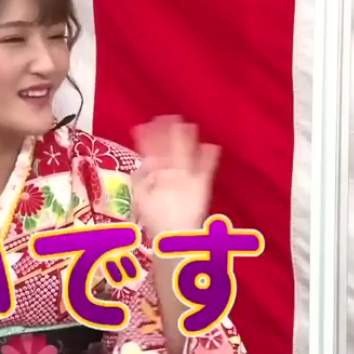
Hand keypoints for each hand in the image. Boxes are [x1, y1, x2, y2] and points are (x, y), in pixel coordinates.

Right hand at [131, 116, 220, 236]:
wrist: (174, 236)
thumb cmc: (157, 220)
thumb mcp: (140, 199)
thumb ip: (139, 180)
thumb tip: (141, 164)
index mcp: (155, 175)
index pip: (150, 151)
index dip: (147, 137)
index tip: (143, 125)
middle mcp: (171, 172)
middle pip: (169, 148)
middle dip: (167, 132)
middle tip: (168, 117)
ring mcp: (187, 177)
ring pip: (186, 153)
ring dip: (186, 138)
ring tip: (188, 125)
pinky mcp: (202, 185)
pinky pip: (207, 168)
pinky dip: (210, 157)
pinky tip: (213, 146)